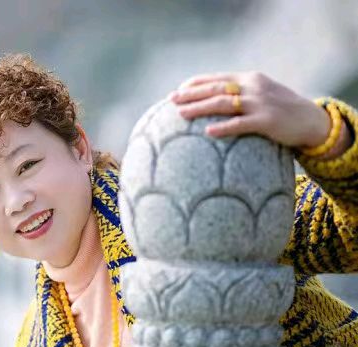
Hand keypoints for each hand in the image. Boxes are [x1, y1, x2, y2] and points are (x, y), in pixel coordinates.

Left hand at [169, 71, 338, 150]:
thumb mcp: (260, 94)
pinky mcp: (266, 121)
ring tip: (181, 114)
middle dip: (191, 94)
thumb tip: (210, 102)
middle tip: (171, 100)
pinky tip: (208, 132)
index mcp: (249, 79)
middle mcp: (253, 87)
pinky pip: (240, 124)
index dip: (195, 83)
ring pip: (223, 104)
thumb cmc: (280, 110)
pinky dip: (223, 127)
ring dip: (200, 108)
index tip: (178, 90)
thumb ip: (239, 94)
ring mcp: (260, 103)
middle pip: (215, 89)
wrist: (311, 121)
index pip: (217, 78)